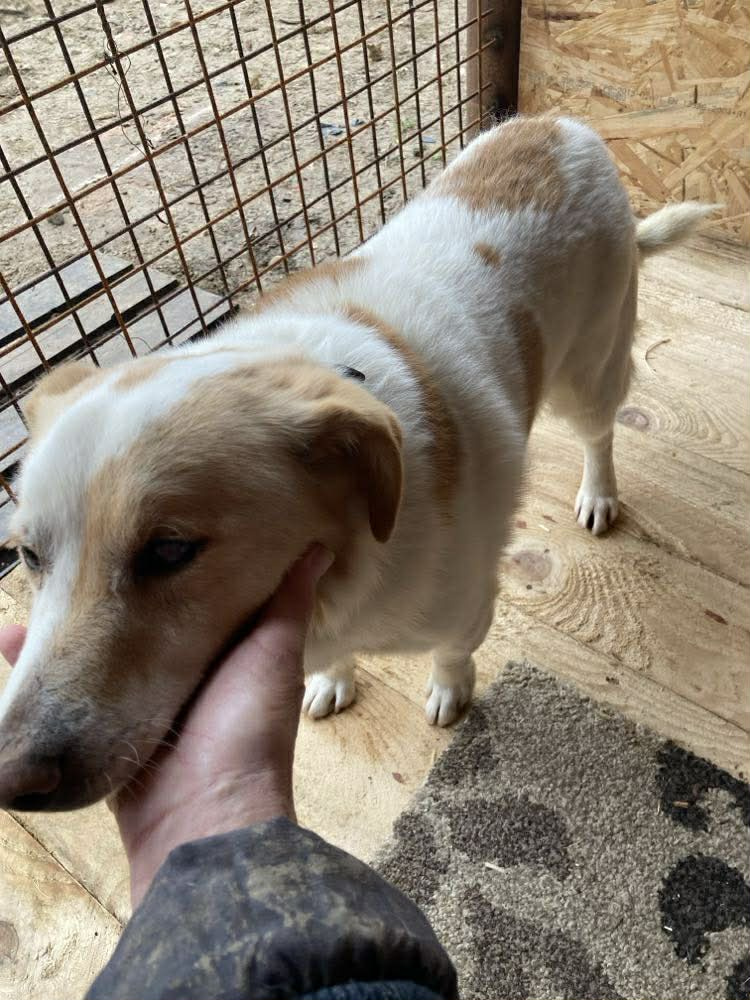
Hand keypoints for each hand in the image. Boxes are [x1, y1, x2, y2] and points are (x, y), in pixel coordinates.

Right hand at [0, 544, 331, 907]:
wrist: (205, 819)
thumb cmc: (247, 730)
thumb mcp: (274, 653)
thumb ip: (287, 602)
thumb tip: (321, 545)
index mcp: (215, 653)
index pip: (181, 594)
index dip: (156, 565)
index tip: (130, 529)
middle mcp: (172, 675)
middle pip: (128, 621)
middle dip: (98, 591)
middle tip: (67, 554)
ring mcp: (131, 706)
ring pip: (89, 653)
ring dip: (61, 624)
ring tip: (32, 586)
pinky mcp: (97, 735)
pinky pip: (64, 696)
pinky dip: (38, 670)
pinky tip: (13, 640)